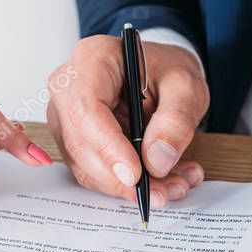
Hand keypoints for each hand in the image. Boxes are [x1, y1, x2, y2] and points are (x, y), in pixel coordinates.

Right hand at [47, 36, 209, 206]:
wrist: (159, 75)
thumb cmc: (166, 71)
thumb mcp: (186, 86)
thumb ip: (176, 120)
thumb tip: (156, 161)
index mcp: (91, 59)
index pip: (85, 109)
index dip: (108, 147)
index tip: (136, 175)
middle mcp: (67, 89)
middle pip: (81, 144)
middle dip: (123, 178)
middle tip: (164, 191)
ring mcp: (65, 118)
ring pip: (86, 166)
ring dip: (128, 186)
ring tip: (173, 185)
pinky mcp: (74, 142)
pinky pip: (94, 172)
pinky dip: (126, 184)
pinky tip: (159, 180)